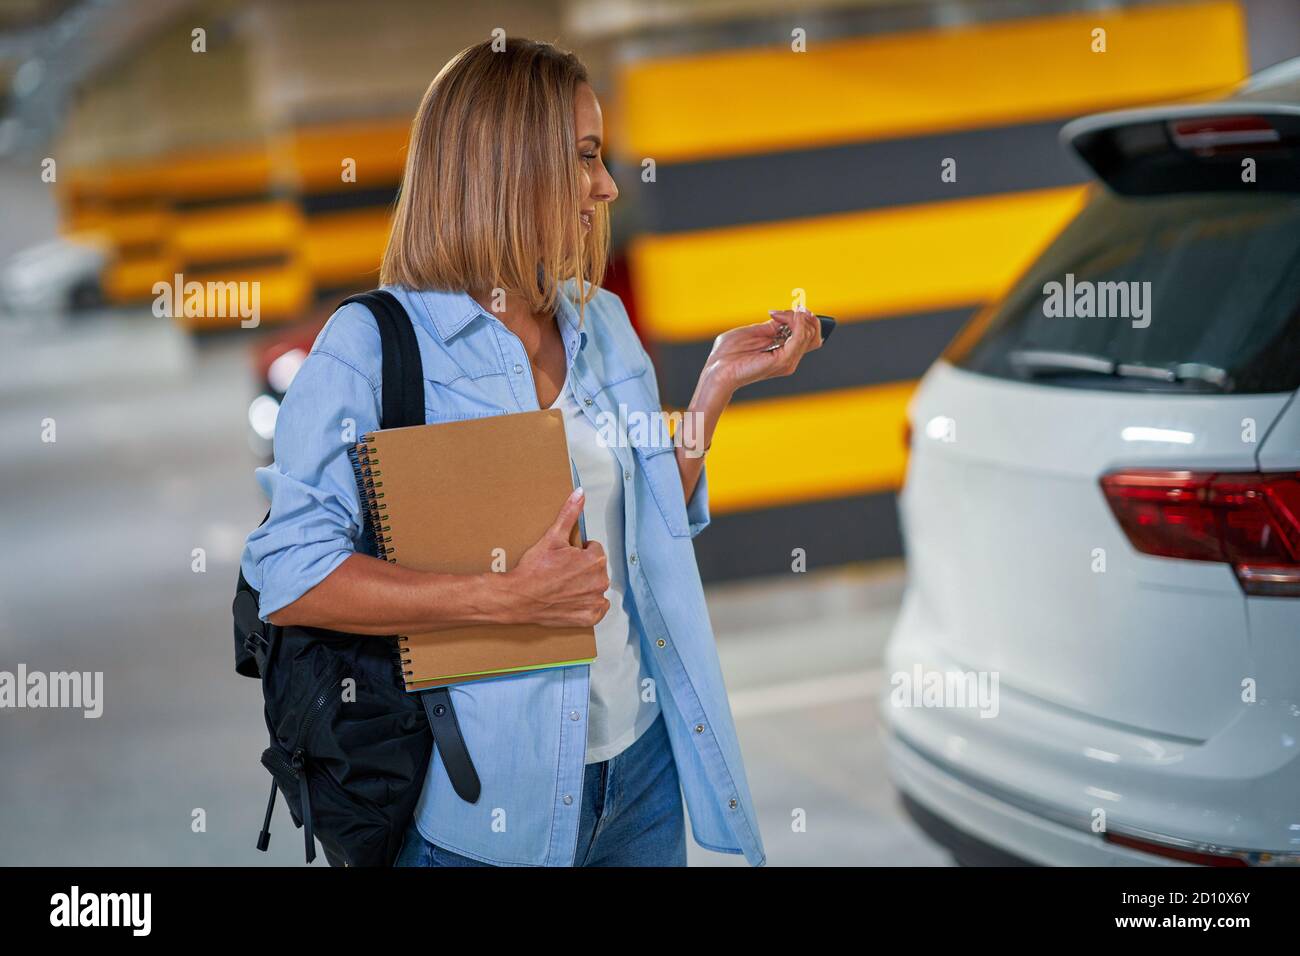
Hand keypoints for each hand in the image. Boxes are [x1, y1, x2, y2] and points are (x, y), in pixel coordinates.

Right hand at [505, 487, 610, 627]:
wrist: (519, 597)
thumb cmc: (534, 568)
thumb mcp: (552, 537)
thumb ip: (569, 514)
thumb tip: (580, 493)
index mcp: (595, 560)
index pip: (594, 550)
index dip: (578, 553)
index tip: (564, 558)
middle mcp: (600, 581)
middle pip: (596, 569)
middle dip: (582, 569)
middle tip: (561, 572)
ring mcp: (595, 601)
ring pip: (596, 587)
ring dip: (585, 586)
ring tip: (564, 586)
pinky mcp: (589, 617)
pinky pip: (597, 609)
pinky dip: (587, 605)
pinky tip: (571, 600)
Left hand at [701, 306, 823, 396]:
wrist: (717, 369)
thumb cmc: (728, 354)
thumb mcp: (753, 332)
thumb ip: (772, 326)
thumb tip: (784, 316)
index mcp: (782, 352)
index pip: (808, 335)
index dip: (803, 318)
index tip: (787, 308)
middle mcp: (789, 358)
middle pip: (814, 335)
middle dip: (803, 316)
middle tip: (784, 311)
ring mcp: (787, 361)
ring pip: (810, 335)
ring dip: (797, 317)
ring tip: (778, 314)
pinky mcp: (783, 361)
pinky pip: (800, 338)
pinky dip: (795, 323)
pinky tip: (781, 317)